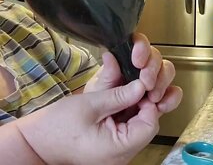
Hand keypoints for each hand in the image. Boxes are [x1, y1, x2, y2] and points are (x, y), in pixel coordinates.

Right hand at [17, 80, 160, 163]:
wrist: (34, 144)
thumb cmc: (55, 127)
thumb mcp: (90, 104)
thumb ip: (119, 95)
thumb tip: (142, 85)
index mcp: (119, 148)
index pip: (150, 124)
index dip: (148, 102)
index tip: (140, 87)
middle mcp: (122, 155)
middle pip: (147, 126)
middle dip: (143, 104)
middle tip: (133, 87)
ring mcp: (117, 154)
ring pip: (138, 127)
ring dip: (135, 109)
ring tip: (124, 93)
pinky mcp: (112, 149)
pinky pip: (127, 130)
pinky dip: (126, 115)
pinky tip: (118, 103)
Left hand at [85, 33, 182, 112]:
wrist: (94, 140)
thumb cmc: (88, 115)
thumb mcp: (92, 97)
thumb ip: (105, 79)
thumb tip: (111, 56)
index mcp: (120, 64)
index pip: (137, 44)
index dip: (141, 48)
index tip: (138, 61)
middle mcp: (137, 73)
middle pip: (156, 57)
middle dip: (154, 69)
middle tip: (146, 83)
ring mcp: (149, 87)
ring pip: (166, 73)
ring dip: (163, 83)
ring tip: (152, 97)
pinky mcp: (158, 103)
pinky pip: (172, 95)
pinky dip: (171, 99)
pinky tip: (161, 105)